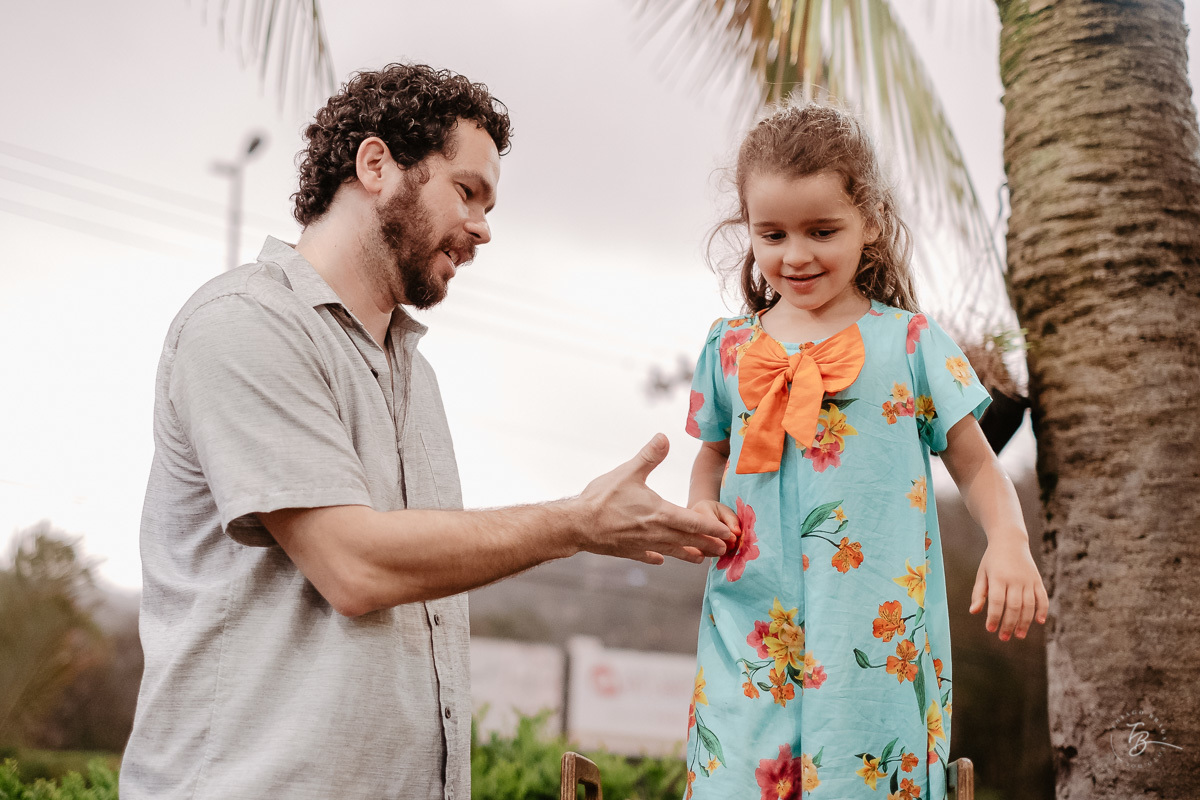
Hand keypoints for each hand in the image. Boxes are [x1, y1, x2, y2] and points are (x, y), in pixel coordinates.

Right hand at [577, 434, 734, 564]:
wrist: (577, 525)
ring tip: (702, 559)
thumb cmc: (602, 498)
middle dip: (708, 545)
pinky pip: (647, 556)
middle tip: (725, 550)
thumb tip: (664, 437)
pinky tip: (660, 559)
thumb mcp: (628, 472)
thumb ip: (649, 456)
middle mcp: (656, 533)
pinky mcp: (628, 551)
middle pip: (689, 541)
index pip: (695, 522)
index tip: (728, 533)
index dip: (713, 528)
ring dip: (689, 554)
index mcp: (660, 513)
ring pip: (672, 551)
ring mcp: (642, 544)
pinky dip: (656, 557)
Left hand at [969, 537, 1048, 640]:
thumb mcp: (982, 574)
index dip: (994, 617)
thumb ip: (979, 593)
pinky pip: (1042, 598)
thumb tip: (974, 612)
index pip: (997, 602)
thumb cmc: (992, 560)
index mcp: (998, 577)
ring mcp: (1028, 580)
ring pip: (1029, 605)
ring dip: (1025, 622)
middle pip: (1014, 606)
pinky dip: (1042, 610)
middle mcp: (1015, 579)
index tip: (990, 629)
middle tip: (1004, 637)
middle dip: (1009, 624)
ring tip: (1019, 635)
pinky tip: (1039, 622)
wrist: (1010, 540)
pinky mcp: (1037, 580)